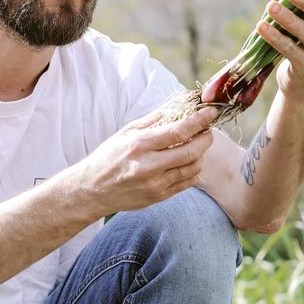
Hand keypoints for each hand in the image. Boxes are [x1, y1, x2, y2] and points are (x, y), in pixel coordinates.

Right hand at [67, 105, 217, 215]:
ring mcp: (155, 184)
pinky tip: (188, 162)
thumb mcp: (127, 132)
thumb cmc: (109, 156)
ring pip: (192, 168)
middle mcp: (148, 166)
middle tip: (208, 130)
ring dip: (201, 154)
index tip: (210, 112)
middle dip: (206, 138)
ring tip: (197, 145)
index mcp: (140, 145)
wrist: (92, 190)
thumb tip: (179, 106)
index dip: (200, 121)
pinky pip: (186, 183)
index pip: (179, 131)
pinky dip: (193, 170)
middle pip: (191, 151)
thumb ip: (154, 120)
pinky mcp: (158, 197)